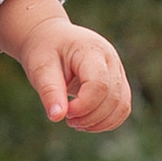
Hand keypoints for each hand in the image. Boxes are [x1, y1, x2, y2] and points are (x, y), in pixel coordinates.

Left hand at [0, 0, 132, 134]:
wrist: (51, 38)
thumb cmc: (44, 50)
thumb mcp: (40, 68)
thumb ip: (49, 91)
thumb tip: (57, 117)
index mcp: (92, 50)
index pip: (99, 85)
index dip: (83, 106)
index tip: (64, 112)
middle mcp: (111, 59)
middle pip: (112, 98)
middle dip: (90, 117)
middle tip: (67, 118)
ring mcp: (118, 71)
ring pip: (121, 107)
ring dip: (99, 123)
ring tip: (75, 122)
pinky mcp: (118, 83)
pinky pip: (122, 109)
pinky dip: (106, 121)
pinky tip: (86, 121)